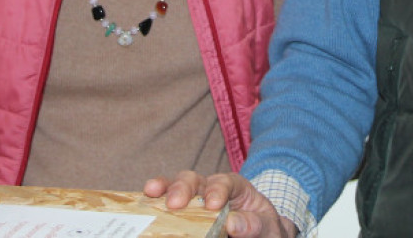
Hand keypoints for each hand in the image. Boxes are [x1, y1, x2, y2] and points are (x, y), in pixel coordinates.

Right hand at [144, 172, 296, 237]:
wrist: (259, 235)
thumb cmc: (263, 230)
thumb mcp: (268, 228)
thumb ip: (255, 224)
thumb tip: (233, 224)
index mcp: (236, 188)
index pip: (226, 182)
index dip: (217, 190)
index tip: (212, 205)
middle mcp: (211, 189)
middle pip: (195, 180)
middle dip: (184, 188)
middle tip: (175, 203)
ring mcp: (194, 199)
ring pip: (176, 186)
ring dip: (164, 188)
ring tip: (151, 192)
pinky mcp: (182, 212)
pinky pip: (165, 202)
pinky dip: (154, 200)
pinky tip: (144, 201)